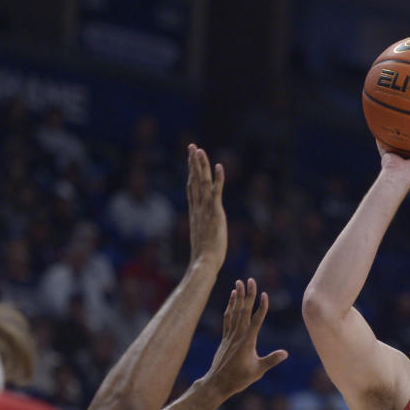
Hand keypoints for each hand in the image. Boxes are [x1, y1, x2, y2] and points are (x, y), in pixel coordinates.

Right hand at [186, 143, 226, 269]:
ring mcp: (205, 210)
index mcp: (195, 213)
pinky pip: (216, 192)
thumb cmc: (204, 257)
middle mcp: (198, 209)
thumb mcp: (202, 239)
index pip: (192, 188)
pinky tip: (219, 166)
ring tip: (200, 150)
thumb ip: (202, 231)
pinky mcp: (215, 214)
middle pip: (194, 181)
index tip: (191, 159)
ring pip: (202, 183)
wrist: (203, 263)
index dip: (191, 172)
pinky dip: (218, 179)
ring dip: (201, 166)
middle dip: (193, 163)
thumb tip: (202, 231)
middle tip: (192, 147)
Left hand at [204, 278, 287, 397]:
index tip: (265, 294)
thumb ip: (271, 360)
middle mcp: (238, 335)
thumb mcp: (258, 371)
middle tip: (251, 280)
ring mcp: (230, 335)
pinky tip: (231, 298)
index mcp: (247, 341)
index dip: (261, 307)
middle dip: (248, 294)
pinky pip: (227, 318)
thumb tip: (285, 353)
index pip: (256, 320)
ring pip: (234, 312)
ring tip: (239, 283)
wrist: (217, 383)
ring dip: (237, 297)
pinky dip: (230, 307)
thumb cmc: (239, 379)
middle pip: (244, 311)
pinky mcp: (225, 338)